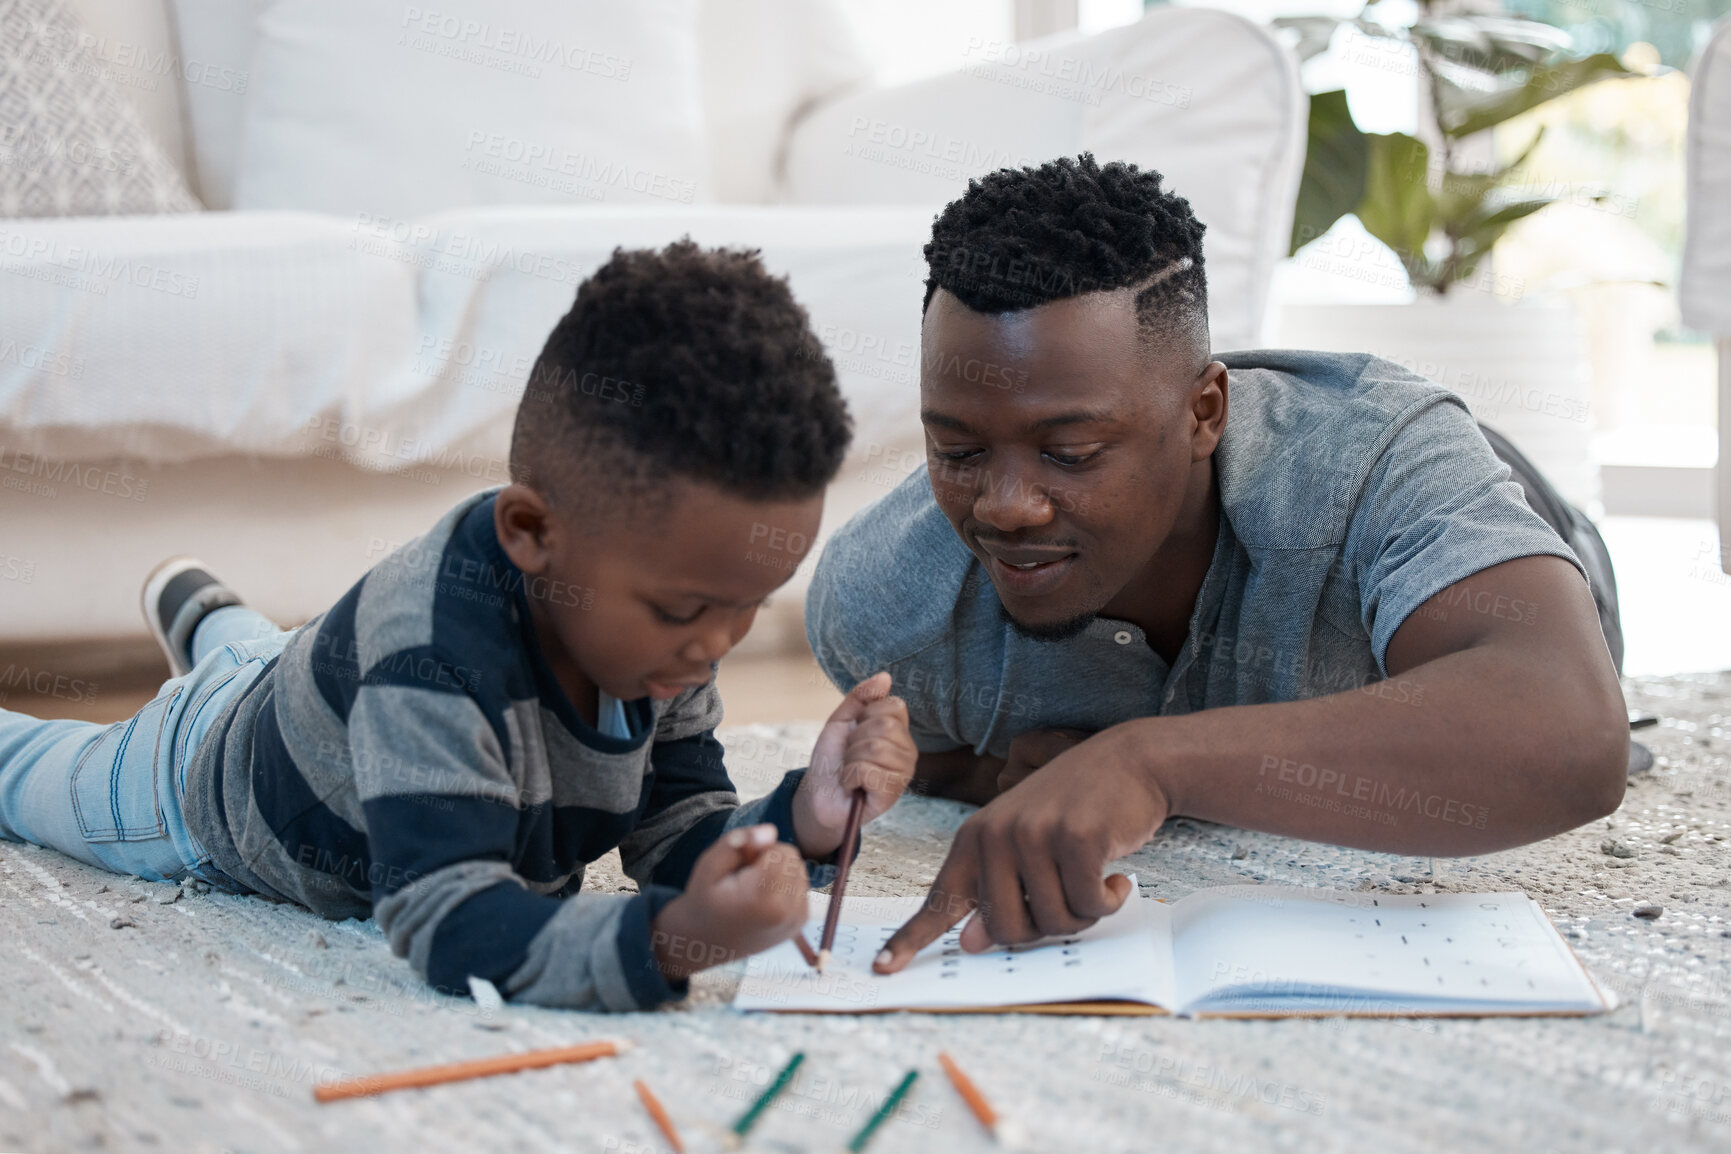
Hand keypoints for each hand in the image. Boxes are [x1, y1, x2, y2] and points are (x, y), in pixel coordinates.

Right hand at [651, 824, 807, 980]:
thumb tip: (771, 830)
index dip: (758, 852)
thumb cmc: (705, 900)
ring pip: (799, 870)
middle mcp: (787, 913)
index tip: (738, 870)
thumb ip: (737, 842)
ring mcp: (796, 920)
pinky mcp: (801, 922)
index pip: (782, 851)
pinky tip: (762, 899)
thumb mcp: (709, 865)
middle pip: (793, 859)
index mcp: (763, 899)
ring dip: (778, 872)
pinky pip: (800, 885)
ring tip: (751, 889)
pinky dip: (784, 885)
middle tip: (743, 879)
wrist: (707, 942)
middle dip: (771, 860)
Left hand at [793, 672, 915, 857]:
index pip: (895, 705)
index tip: (855, 731)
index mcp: (899, 731)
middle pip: (885, 726)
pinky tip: (852, 785)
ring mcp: (903, 773)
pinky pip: (867, 770)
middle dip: (856, 739)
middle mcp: (908, 751)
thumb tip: (885, 676)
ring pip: (875, 748)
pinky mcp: (892, 793)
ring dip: (851, 759)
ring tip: (850, 771)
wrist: (818, 794)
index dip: (866, 715)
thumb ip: (861, 696)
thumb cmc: (832, 758)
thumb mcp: (841, 720)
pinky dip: (849, 776)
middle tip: (850, 755)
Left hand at [872, 725, 1167, 972]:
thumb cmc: (1077, 809)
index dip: (911, 938)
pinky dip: (1109, 900)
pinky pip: (1089, 905)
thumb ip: (998, 892)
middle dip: (1046, 928)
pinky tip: (1117, 875)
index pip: (939, 899)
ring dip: (1084, 912)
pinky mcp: (1075, 838)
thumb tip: (969, 942)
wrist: (1129, 761)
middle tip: (1070, 894)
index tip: (883, 968)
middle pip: (1007, 930)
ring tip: (1094, 876)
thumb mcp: (1028, 847)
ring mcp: (1033, 834)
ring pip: (1053, 922)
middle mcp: (995, 836)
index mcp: (974, 840)